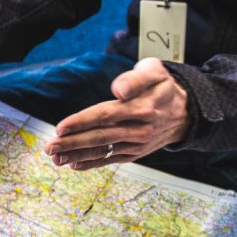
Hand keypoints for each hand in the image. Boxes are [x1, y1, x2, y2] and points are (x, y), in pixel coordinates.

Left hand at [45, 57, 192, 169]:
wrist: (188, 111)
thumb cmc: (164, 86)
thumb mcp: (154, 72)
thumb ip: (134, 79)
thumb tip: (117, 90)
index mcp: (141, 107)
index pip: (106, 115)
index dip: (82, 121)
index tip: (61, 127)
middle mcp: (139, 129)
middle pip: (100, 137)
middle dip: (72, 143)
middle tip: (49, 147)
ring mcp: (137, 144)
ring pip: (103, 151)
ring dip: (77, 155)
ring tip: (55, 158)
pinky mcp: (136, 153)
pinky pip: (111, 159)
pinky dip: (92, 163)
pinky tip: (74, 165)